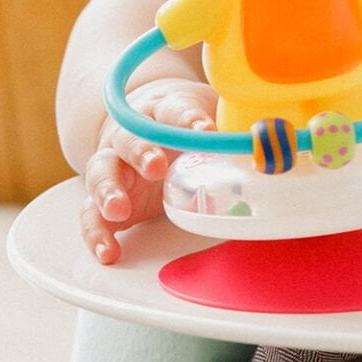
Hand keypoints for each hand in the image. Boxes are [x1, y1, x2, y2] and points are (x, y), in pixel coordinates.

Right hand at [79, 78, 217, 264]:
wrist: (141, 122)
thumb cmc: (179, 124)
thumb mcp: (206, 118)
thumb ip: (230, 134)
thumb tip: (270, 151)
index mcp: (161, 113)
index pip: (175, 110)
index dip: (190, 119)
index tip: (207, 130)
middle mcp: (130, 137)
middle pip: (129, 140)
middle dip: (142, 152)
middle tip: (156, 166)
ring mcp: (113, 166)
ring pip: (101, 173)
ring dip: (108, 190)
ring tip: (118, 208)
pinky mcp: (101, 198)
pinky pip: (91, 215)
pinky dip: (96, 233)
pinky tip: (108, 251)